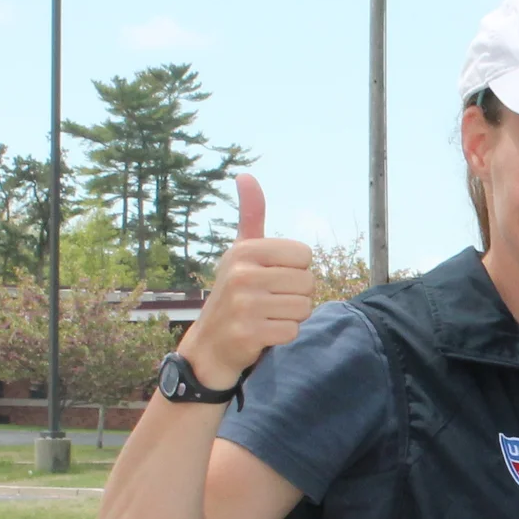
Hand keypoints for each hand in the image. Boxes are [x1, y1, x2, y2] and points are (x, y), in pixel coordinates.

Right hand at [177, 175, 312, 388]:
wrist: (210, 344)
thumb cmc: (235, 293)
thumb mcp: (241, 252)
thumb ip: (250, 216)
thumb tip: (246, 174)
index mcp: (244, 251)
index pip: (305, 256)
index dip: (296, 271)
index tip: (273, 278)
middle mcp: (241, 274)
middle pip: (308, 283)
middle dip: (295, 296)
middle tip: (269, 301)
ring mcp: (244, 305)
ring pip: (304, 308)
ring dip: (291, 317)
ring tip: (266, 316)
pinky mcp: (248, 334)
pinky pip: (293, 331)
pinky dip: (283, 336)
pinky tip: (263, 333)